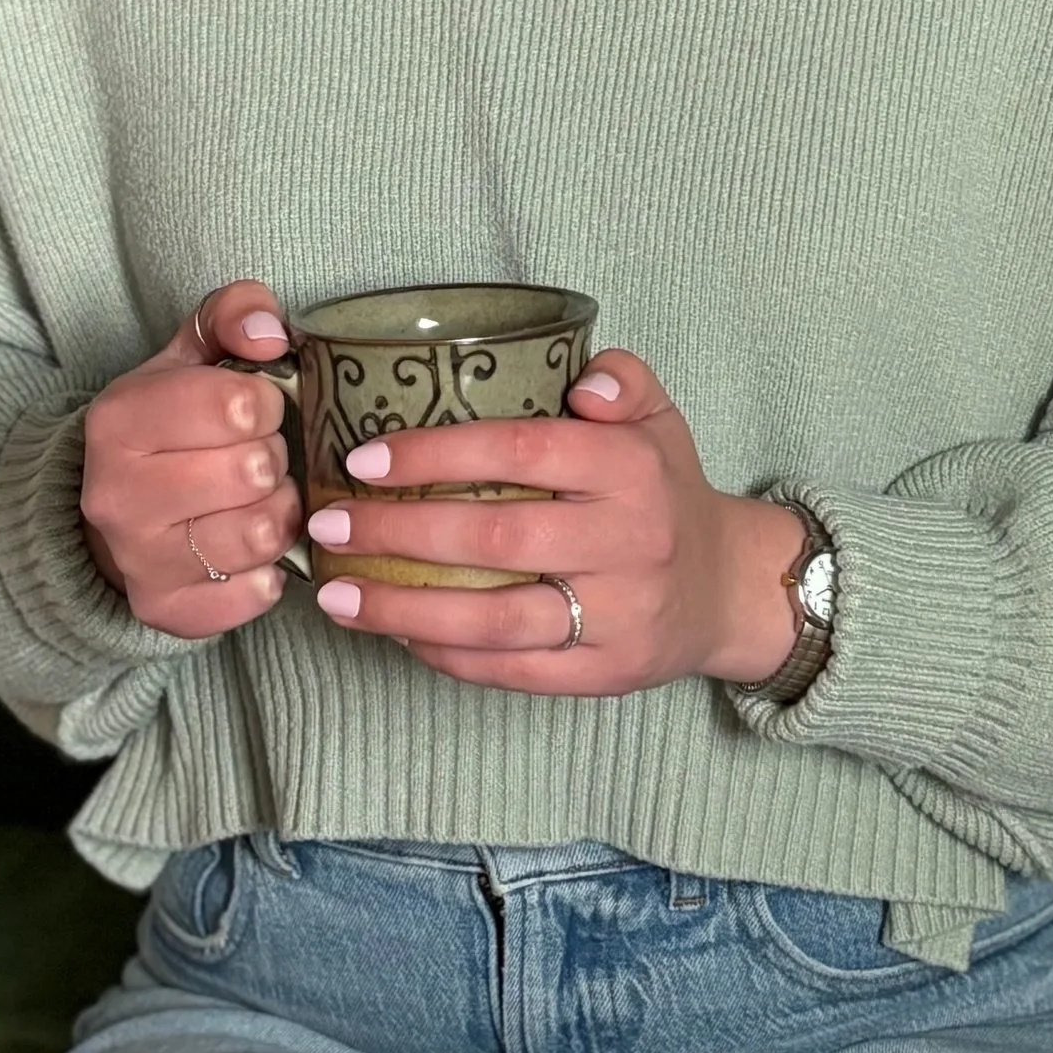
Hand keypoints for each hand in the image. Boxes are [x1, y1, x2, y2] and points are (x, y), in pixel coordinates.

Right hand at [78, 279, 303, 638]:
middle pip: (255, 469)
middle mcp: (116, 494)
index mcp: (119, 419)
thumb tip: (271, 335)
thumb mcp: (191, 355)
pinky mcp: (164, 611)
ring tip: (257, 499)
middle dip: (272, 458)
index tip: (254, 411)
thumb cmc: (168, 424)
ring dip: (278, 513)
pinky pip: (257, 594)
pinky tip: (245, 550)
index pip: (241, 404)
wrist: (112, 510)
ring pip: (263, 533)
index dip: (267, 404)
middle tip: (256, 458)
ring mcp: (137, 560)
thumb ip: (235, 314)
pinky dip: (267, 572)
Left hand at [308, 351, 806, 696]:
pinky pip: (511, 670)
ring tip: (335, 596)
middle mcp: (629, 542)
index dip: (439, 455)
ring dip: (404, 610)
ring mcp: (616, 615)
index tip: (364, 460)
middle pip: (498, 538)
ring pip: (496, 618)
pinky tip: (393, 634)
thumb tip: (580, 381)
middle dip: (399, 533)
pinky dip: (445, 655)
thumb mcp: (657, 419)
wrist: (725, 588)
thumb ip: (621, 379)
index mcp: (633, 469)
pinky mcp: (603, 673)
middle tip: (327, 526)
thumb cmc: (664, 492)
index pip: (525, 450)